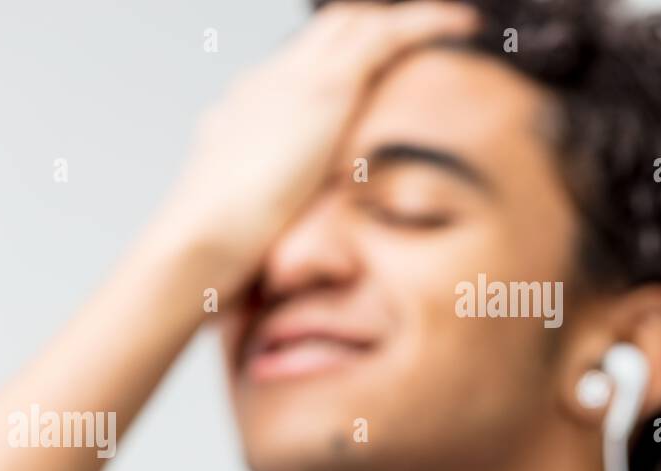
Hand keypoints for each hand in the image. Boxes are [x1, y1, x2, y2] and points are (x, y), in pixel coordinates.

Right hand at [151, 0, 479, 300]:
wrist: (198, 243)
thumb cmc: (216, 253)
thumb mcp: (247, 223)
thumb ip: (271, 218)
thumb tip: (284, 256)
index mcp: (241, 110)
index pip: (295, 67)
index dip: (333, 61)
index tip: (366, 77)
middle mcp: (265, 82)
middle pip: (327, 32)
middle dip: (368, 29)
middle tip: (413, 36)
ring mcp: (292, 79)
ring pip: (355, 22)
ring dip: (396, 22)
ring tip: (445, 25)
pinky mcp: (325, 86)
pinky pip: (387, 34)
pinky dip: (426, 24)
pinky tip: (462, 27)